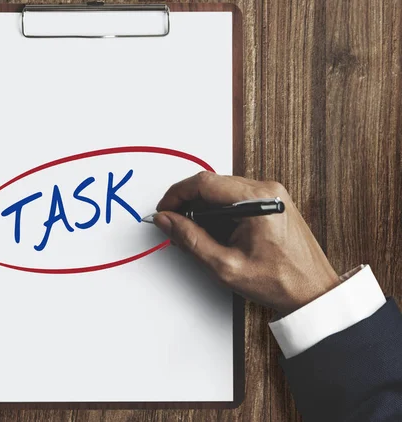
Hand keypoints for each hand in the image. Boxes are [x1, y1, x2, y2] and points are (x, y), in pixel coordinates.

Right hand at [153, 172, 339, 314]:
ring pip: (222, 191)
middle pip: (212, 184)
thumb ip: (190, 239)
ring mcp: (272, 195)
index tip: (164, 211)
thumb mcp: (224, 266)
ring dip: (203, 209)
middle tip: (175, 227)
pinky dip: (219, 212)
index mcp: (258, 200)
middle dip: (188, 204)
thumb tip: (166, 220)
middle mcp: (267, 190)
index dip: (177, 195)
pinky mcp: (272, 203)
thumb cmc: (279, 282)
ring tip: (197, 236)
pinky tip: (216, 234)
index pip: (204, 183)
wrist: (313, 292)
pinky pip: (236, 198)